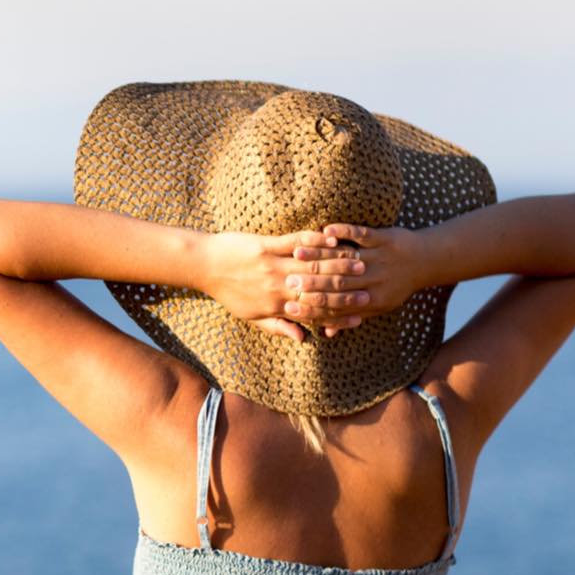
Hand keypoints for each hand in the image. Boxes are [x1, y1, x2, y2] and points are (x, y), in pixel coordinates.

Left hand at [203, 229, 370, 341]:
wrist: (205, 266)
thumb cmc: (228, 293)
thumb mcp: (251, 316)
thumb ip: (278, 326)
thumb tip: (303, 337)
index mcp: (275, 306)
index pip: (313, 310)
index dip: (339, 311)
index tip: (361, 311)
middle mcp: (276, 287)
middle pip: (317, 287)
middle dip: (346, 286)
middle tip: (369, 284)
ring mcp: (271, 265)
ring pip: (310, 265)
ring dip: (337, 262)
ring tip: (359, 260)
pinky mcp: (265, 245)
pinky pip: (294, 242)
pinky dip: (315, 240)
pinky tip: (333, 236)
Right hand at [283, 223, 427, 329]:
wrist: (426, 261)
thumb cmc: (397, 287)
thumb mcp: (378, 307)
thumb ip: (349, 317)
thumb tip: (325, 333)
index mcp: (371, 301)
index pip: (337, 306)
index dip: (312, 306)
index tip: (289, 303)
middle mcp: (376, 282)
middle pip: (337, 283)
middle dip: (309, 281)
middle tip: (285, 279)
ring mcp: (381, 259)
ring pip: (346, 259)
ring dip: (320, 255)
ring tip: (297, 252)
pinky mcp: (386, 239)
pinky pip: (362, 234)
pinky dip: (344, 231)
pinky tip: (326, 230)